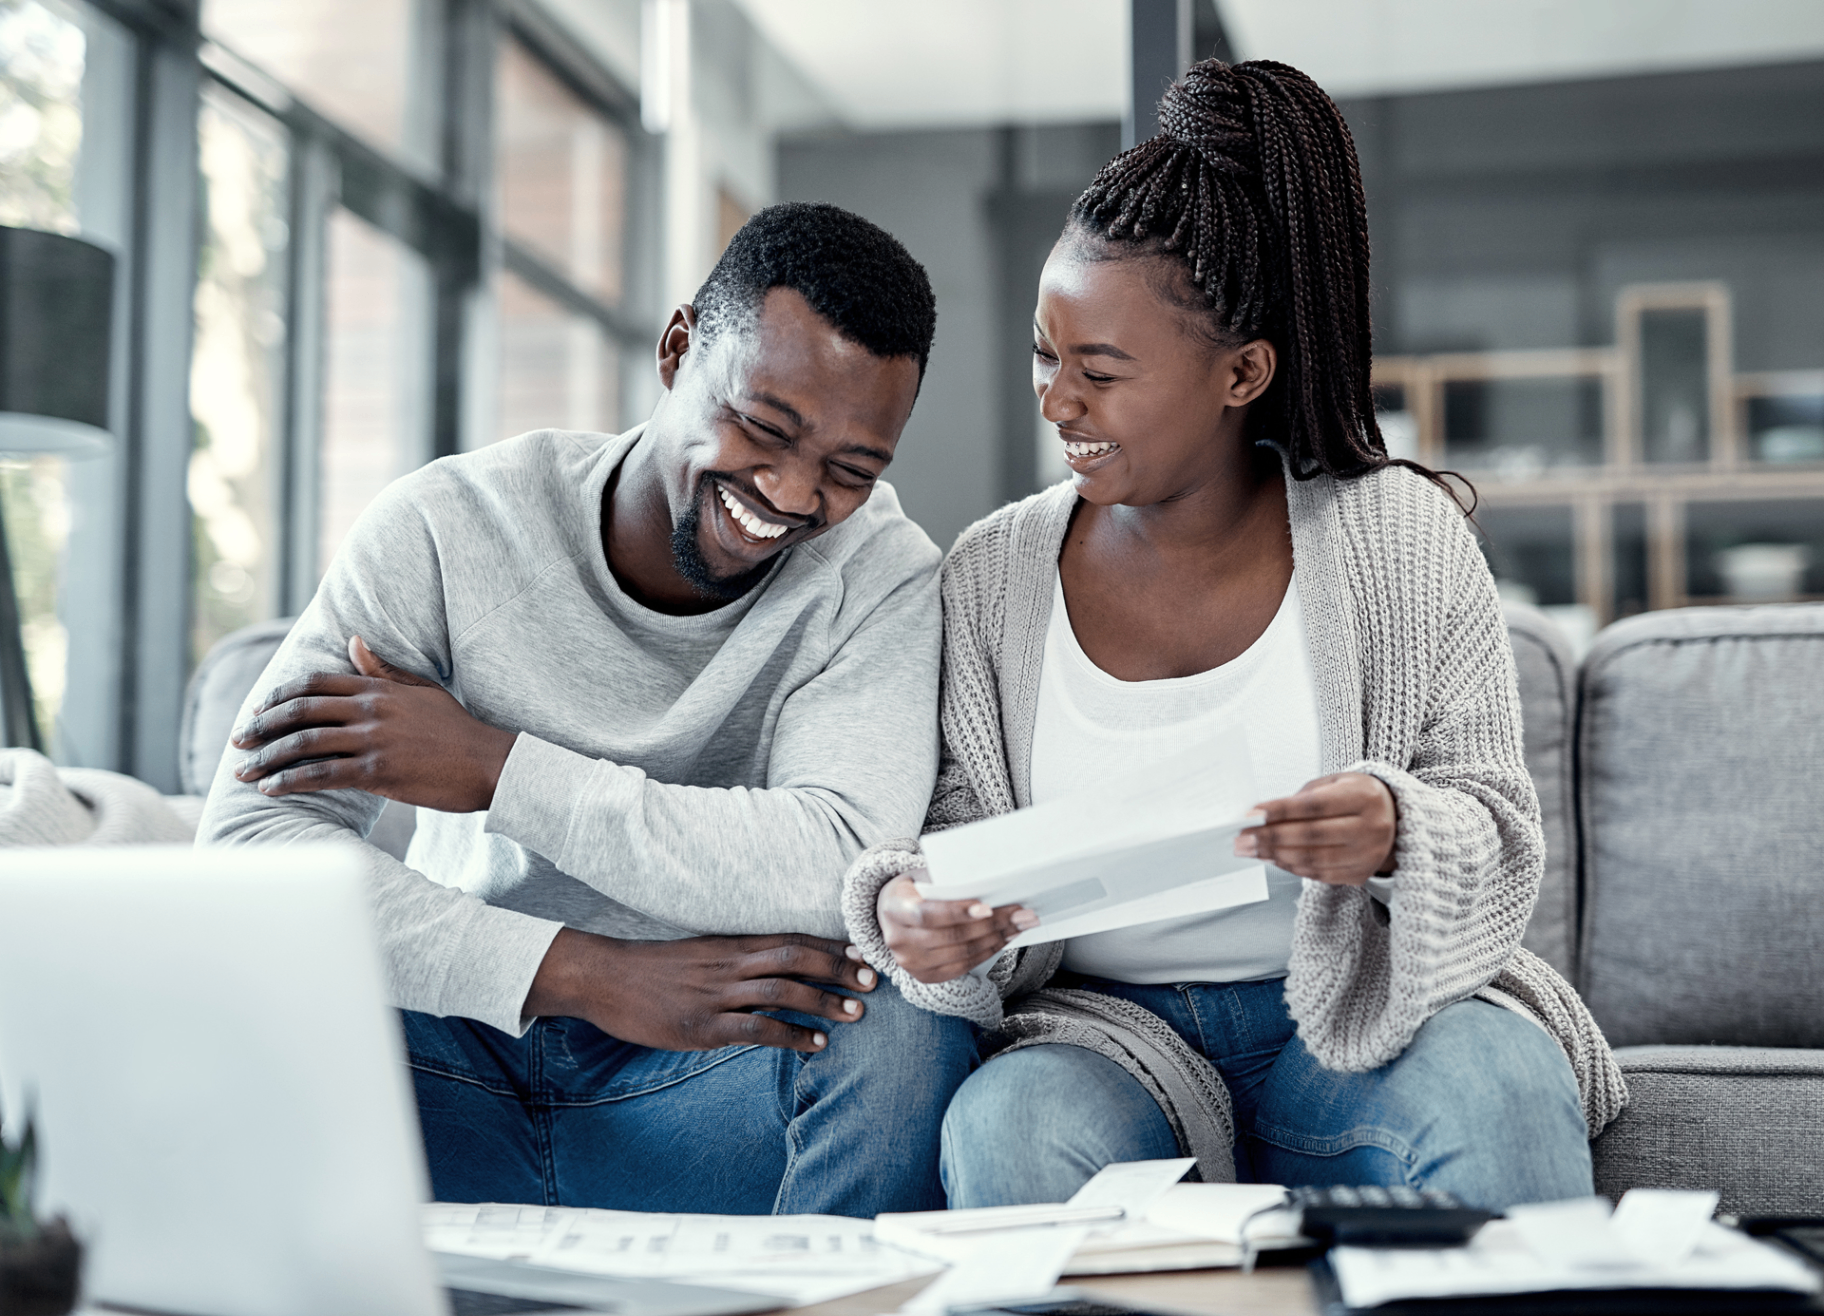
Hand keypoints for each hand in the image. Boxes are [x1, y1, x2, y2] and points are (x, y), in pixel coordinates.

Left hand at [231, 635, 517, 812]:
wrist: (489, 764)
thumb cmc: (457, 730)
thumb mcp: (421, 690)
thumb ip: (383, 669)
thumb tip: (354, 641)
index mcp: (379, 688)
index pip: (315, 683)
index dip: (279, 695)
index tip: (258, 709)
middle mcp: (371, 709)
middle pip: (301, 711)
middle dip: (262, 727)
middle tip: (239, 742)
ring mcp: (374, 740)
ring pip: (305, 744)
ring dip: (268, 758)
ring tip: (244, 772)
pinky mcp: (378, 772)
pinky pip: (322, 775)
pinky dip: (291, 781)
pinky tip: (271, 789)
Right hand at [525, 927, 879, 1051]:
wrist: (606, 978)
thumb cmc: (655, 969)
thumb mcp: (701, 953)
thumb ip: (737, 958)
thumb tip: (776, 969)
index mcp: (730, 943)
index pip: (790, 939)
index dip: (829, 946)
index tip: (863, 953)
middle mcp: (729, 963)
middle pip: (794, 958)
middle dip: (837, 968)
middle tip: (872, 981)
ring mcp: (717, 994)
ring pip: (783, 991)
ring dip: (824, 1002)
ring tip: (856, 1014)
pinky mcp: (704, 1026)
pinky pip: (757, 1030)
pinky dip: (792, 1036)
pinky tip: (816, 1044)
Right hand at [878, 871, 1035, 982]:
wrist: (890, 912)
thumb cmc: (914, 889)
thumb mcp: (922, 876)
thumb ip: (947, 881)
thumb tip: (990, 881)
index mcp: (895, 908)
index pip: (928, 914)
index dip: (958, 913)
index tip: (988, 908)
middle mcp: (899, 940)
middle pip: (951, 937)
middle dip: (992, 925)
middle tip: (1022, 913)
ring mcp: (910, 962)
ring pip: (962, 954)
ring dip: (996, 939)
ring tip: (1020, 924)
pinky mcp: (924, 976)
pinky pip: (962, 967)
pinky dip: (987, 952)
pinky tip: (1004, 938)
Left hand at [1234, 772, 1397, 886]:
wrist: (1396, 819)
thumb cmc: (1357, 796)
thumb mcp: (1336, 783)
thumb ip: (1302, 798)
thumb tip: (1261, 815)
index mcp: (1364, 798)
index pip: (1315, 806)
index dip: (1280, 811)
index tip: (1252, 814)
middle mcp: (1371, 828)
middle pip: (1312, 835)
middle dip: (1270, 837)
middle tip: (1242, 838)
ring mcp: (1367, 854)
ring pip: (1313, 858)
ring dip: (1275, 855)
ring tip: (1251, 850)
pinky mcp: (1360, 873)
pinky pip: (1319, 874)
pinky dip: (1292, 866)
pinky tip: (1273, 858)